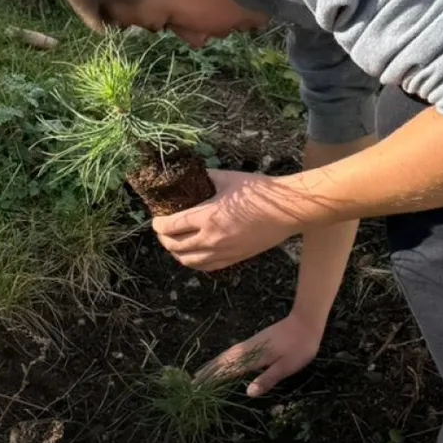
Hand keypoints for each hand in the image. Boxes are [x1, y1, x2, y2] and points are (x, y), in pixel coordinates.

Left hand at [152, 170, 302, 270]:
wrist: (287, 211)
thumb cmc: (260, 192)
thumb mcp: (229, 179)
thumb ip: (207, 177)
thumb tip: (192, 175)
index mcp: (208, 217)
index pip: (171, 226)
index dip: (158, 225)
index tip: (156, 219)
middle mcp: (212, 239)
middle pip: (175, 246)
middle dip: (163, 238)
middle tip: (162, 230)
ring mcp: (224, 252)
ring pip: (189, 261)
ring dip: (176, 253)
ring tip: (173, 243)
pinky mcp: (235, 259)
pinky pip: (207, 267)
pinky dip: (194, 262)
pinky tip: (192, 255)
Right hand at [195, 311, 323, 397]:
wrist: (305, 322)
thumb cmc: (299, 347)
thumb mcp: (287, 367)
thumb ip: (267, 379)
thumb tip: (248, 393)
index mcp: (254, 357)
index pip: (228, 370)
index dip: (213, 379)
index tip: (198, 386)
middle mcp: (248, 349)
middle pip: (223, 361)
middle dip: (208, 371)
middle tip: (192, 381)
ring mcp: (250, 343)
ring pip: (226, 355)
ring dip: (213, 364)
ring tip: (202, 371)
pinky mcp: (255, 341)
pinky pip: (233, 351)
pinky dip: (223, 358)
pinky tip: (223, 361)